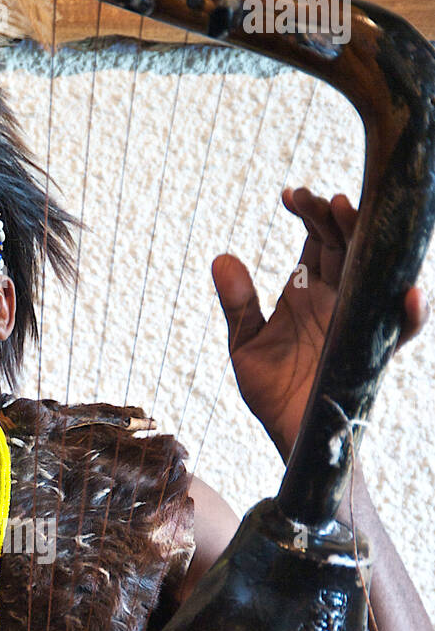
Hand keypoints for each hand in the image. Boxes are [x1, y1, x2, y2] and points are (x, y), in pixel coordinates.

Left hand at [211, 187, 428, 459]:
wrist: (293, 435)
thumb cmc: (273, 391)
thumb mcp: (247, 345)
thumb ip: (238, 304)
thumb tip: (221, 258)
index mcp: (311, 291)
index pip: (318, 236)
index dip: (309, 211)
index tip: (291, 194)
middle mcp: (341, 297)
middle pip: (348, 242)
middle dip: (335, 215)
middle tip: (318, 198)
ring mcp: (360, 320)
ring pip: (375, 268)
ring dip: (367, 239)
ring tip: (350, 212)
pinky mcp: (374, 353)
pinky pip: (401, 330)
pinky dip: (410, 312)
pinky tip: (407, 291)